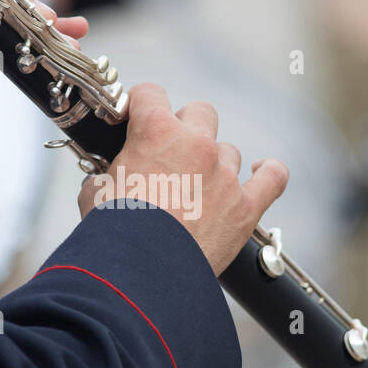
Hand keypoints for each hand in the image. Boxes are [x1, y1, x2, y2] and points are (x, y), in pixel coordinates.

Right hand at [78, 84, 288, 274]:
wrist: (142, 273)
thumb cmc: (115, 234)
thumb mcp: (95, 195)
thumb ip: (104, 178)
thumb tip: (102, 183)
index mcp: (156, 133)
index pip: (150, 94)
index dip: (140, 104)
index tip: (135, 118)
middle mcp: (196, 145)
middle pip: (200, 112)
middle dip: (185, 127)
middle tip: (170, 152)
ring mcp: (225, 175)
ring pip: (228, 151)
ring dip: (214, 163)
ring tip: (198, 186)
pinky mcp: (245, 207)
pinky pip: (272, 177)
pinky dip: (268, 172)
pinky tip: (262, 170)